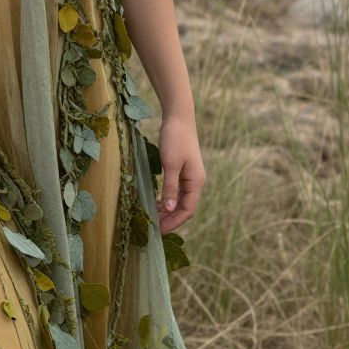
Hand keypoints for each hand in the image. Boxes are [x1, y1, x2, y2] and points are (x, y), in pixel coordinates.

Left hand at [156, 114, 205, 233]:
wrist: (179, 118)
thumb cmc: (175, 139)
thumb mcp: (171, 163)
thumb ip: (170, 186)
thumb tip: (169, 209)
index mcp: (196, 182)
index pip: (187, 210)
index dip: (174, 222)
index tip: (160, 231)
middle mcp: (195, 182)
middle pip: (184, 207)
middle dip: (170, 219)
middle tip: (154, 228)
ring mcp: (190, 176)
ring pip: (179, 200)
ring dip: (167, 210)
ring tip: (152, 217)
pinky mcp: (182, 170)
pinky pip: (176, 191)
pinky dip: (167, 199)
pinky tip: (156, 202)